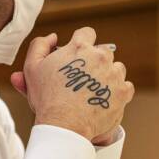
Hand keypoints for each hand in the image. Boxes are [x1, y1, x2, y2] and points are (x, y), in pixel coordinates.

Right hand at [15, 27, 133, 141]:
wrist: (64, 125)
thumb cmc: (47, 98)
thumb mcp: (32, 67)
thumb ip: (40, 45)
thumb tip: (53, 37)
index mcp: (79, 47)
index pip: (87, 33)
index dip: (82, 43)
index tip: (79, 56)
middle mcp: (100, 56)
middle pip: (103, 52)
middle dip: (95, 62)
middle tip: (83, 79)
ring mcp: (114, 74)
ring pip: (117, 68)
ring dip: (109, 76)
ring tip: (94, 91)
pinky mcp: (123, 92)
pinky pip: (126, 86)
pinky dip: (118, 92)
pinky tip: (106, 99)